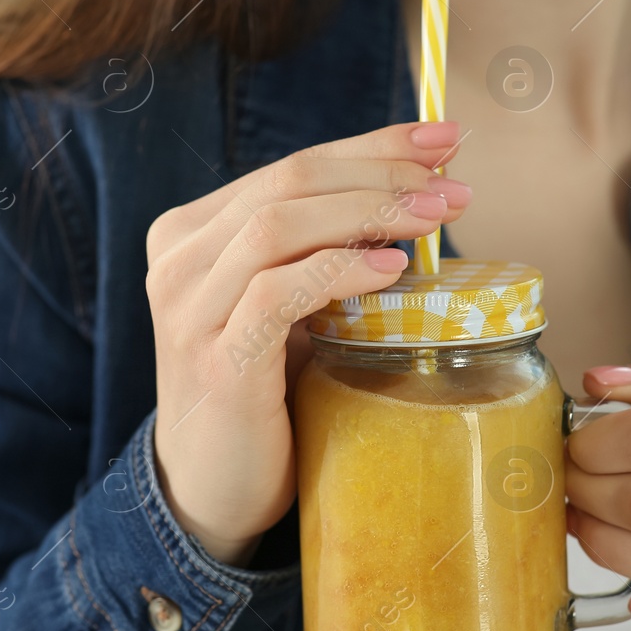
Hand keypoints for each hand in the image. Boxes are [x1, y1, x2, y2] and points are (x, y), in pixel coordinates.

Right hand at [146, 122, 470, 565]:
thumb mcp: (287, 307)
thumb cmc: (264, 393)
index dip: (372, 145)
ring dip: (369, 211)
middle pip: (289, 181)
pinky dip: (339, 270)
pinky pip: (277, 292)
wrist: (214, 490)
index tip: (443, 139)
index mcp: (192, 233)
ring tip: (435, 218)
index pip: (292, 167)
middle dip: (381, 171)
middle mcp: (178, 259)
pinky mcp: (214, 358)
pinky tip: (391, 269)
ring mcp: (187, 308)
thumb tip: (418, 196)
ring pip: (278, 224)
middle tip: (452, 182)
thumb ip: (322, 252)